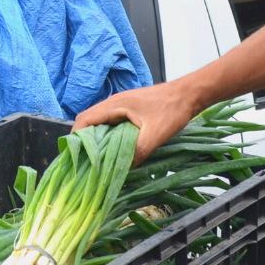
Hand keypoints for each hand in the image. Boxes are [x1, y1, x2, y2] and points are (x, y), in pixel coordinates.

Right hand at [73, 80, 203, 160]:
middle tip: (86, 161)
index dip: (76, 137)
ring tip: (98, 159)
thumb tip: (123, 169)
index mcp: (115, 105)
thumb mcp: (156, 134)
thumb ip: (138, 151)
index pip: (84, 119)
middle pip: (88, 121)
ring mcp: (121, 105)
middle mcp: (114, 103)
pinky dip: (108, 135)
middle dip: (84, 141)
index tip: (76, 156)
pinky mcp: (129, 109)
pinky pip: (111, 123)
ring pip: (100, 122)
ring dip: (97, 139)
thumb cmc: (173, 109)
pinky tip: (115, 149)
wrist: (188, 94)